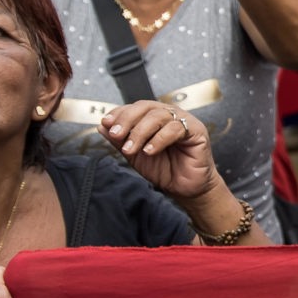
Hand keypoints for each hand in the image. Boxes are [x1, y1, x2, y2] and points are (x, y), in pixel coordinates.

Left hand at [102, 101, 219, 201]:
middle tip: (116, 135)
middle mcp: (169, 116)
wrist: (185, 190)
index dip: (119, 113)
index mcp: (155, 118)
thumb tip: (101, 127)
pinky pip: (174, 129)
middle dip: (127, 120)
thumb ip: (120, 141)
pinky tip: (149, 151)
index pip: (135, 108)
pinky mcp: (196, 131)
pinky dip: (159, 140)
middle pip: (145, 107)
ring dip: (140, 132)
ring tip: (131, 149)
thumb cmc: (165, 171)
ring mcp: (184, 121)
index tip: (106, 124)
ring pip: (158, 116)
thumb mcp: (136, 156)